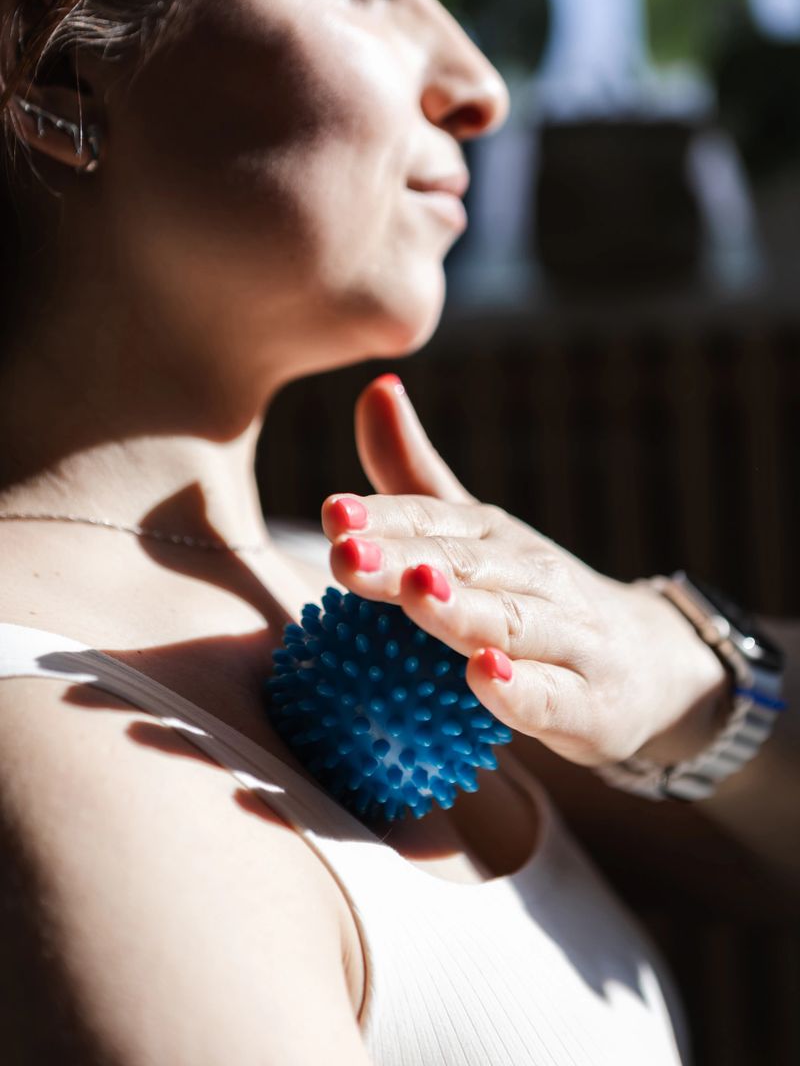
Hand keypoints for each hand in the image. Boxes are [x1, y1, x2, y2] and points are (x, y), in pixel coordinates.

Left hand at [321, 375, 730, 768]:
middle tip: (346, 552)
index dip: (382, 517)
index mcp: (494, 536)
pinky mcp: (589, 702)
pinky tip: (483, 675)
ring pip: (510, 622)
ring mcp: (566, 637)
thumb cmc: (535, 596)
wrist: (649, 663)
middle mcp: (532, 576)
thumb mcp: (476, 537)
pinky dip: (519, 690)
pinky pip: (553, 696)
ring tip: (414, 591)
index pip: (434, 519)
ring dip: (459, 609)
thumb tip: (375, 387)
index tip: (332, 513)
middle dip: (403, 558)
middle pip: (464, 565)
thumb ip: (414, 478)